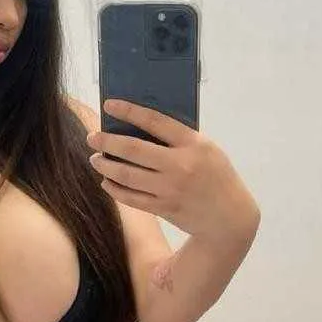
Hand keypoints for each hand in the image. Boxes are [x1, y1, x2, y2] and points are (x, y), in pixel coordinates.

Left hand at [87, 100, 259, 240]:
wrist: (230, 216)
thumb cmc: (216, 175)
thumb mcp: (206, 149)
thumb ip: (179, 139)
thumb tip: (141, 126)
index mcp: (193, 144)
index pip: (155, 121)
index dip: (129, 111)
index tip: (109, 105)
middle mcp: (180, 166)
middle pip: (134, 150)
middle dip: (108, 142)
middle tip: (92, 137)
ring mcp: (170, 189)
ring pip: (127, 176)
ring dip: (106, 165)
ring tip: (95, 159)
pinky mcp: (164, 208)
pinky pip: (131, 198)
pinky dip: (115, 189)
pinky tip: (107, 181)